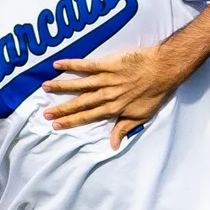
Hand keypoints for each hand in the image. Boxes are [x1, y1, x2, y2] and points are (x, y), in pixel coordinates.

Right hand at [42, 46, 184, 147]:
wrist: (164, 70)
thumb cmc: (155, 93)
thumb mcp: (141, 116)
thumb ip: (124, 128)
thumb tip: (112, 145)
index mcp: (113, 108)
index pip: (88, 116)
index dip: (72, 121)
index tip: (56, 125)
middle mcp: (107, 95)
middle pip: (81, 103)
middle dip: (62, 109)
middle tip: (45, 113)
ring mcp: (107, 79)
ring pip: (80, 84)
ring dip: (62, 86)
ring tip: (46, 87)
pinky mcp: (108, 64)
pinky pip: (87, 65)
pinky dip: (72, 64)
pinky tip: (58, 65)